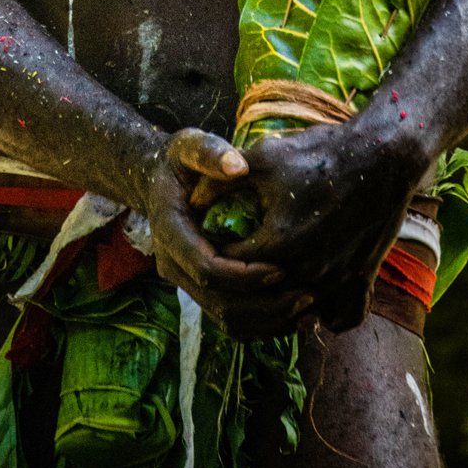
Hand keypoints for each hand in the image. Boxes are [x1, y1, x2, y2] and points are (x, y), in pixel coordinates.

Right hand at [145, 127, 312, 339]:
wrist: (158, 181)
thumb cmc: (179, 161)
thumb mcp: (189, 146)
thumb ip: (209, 153)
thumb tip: (238, 166)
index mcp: (170, 233)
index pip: (206, 268)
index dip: (244, 273)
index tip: (281, 267)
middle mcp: (174, 265)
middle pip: (218, 304)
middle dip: (264, 305)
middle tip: (307, 295)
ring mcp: (186, 281)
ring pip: (226, 319)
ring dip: (267, 320)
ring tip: (308, 307)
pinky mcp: (201, 289)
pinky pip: (231, 318)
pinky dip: (262, 321)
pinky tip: (294, 311)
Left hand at [229, 116, 426, 332]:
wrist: (384, 156)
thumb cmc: (322, 152)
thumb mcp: (263, 157)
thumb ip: (220, 182)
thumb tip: (190, 202)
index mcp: (277, 245)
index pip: (227, 267)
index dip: (214, 252)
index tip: (214, 236)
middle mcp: (307, 273)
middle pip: (256, 301)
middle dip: (238, 285)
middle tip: (232, 264)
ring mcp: (336, 283)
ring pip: (294, 316)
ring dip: (276, 304)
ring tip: (266, 280)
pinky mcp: (360, 283)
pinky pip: (336, 318)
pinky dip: (321, 312)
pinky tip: (310, 290)